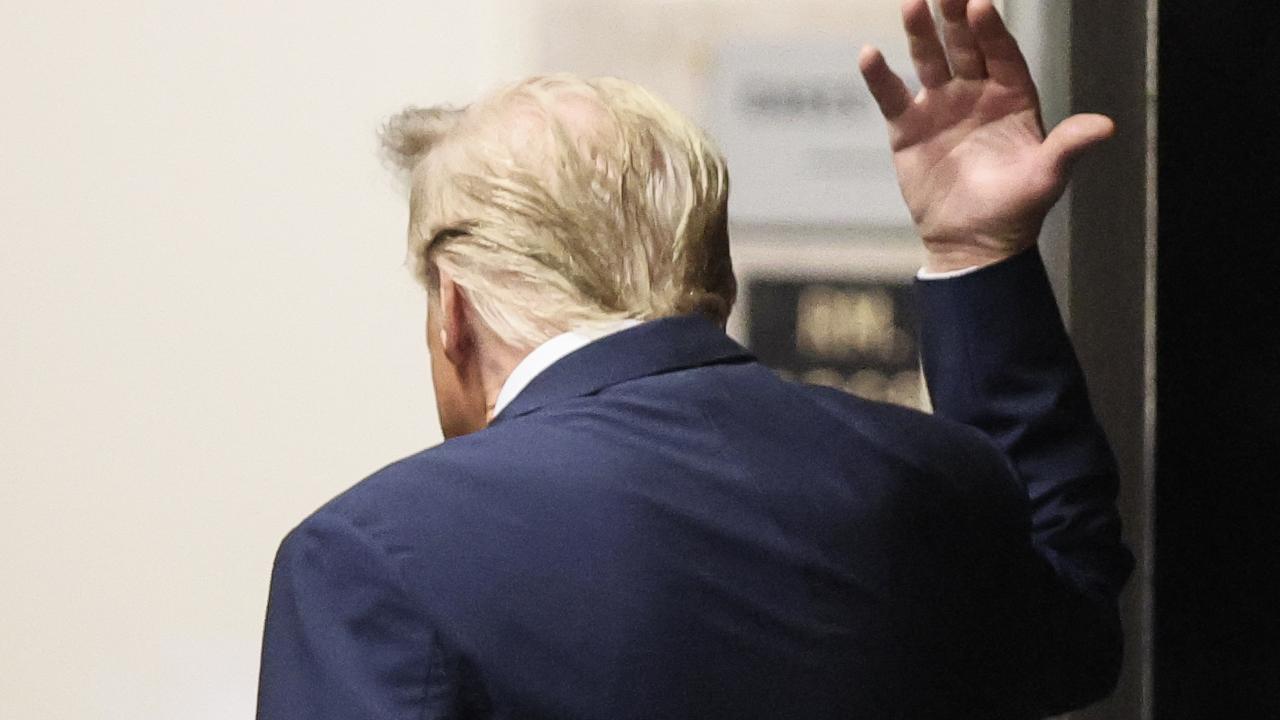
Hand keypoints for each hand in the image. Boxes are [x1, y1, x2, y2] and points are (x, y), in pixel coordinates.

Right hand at [860, 0, 1113, 271]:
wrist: (973, 244)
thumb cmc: (1016, 210)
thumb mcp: (1047, 177)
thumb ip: (1070, 146)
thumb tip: (1106, 127)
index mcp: (1012, 98)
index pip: (1001, 53)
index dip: (991, 29)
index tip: (981, 4)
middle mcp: (976, 95)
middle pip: (964, 45)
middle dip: (955, 16)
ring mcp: (940, 108)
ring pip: (929, 61)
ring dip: (919, 33)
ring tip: (911, 4)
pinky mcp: (908, 129)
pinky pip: (892, 96)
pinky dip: (879, 77)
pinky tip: (869, 55)